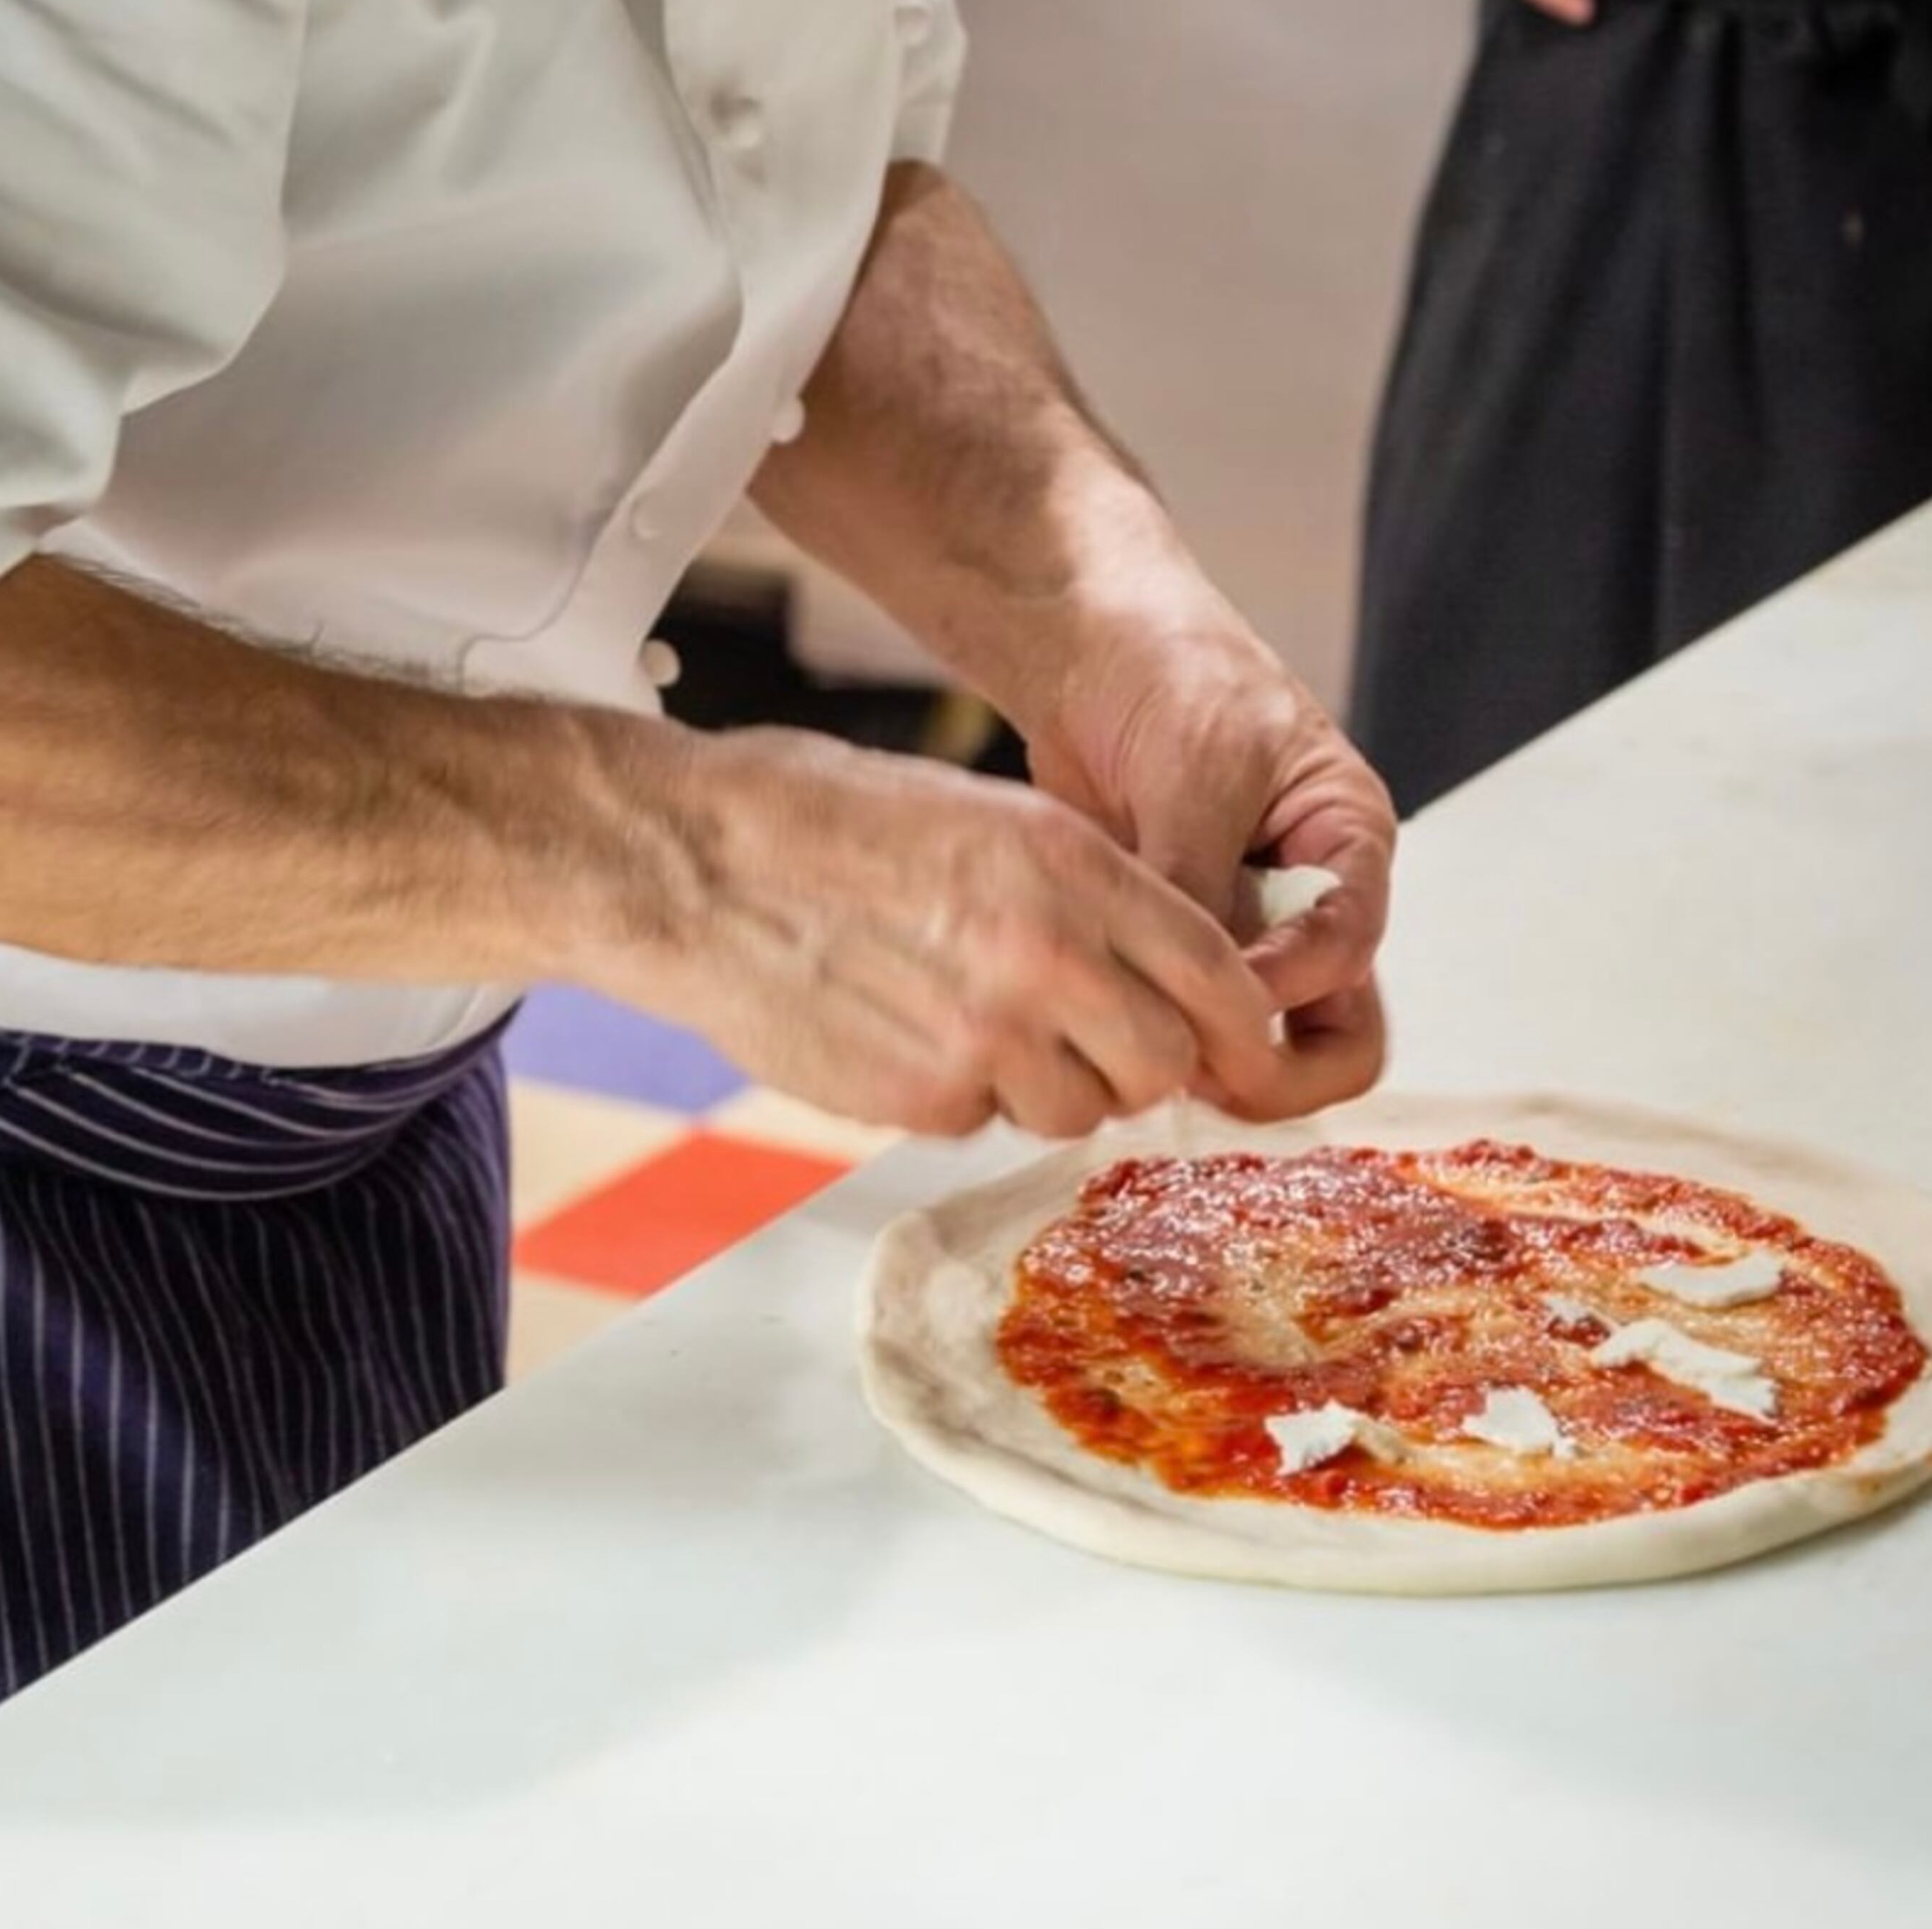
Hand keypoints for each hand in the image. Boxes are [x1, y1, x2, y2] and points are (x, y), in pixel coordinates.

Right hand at [613, 726, 1322, 1141]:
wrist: (689, 863)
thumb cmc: (820, 815)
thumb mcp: (978, 808)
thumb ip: (1078, 889)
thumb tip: (1152, 968)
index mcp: (1068, 862)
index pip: (1218, 973)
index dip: (1241, 1023)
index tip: (1242, 1046)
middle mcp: (1044, 951)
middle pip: (1164, 1063)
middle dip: (1142, 1064)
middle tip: (1090, 1041)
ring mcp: (984, 1036)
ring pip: (1081, 1111)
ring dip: (1051, 1086)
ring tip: (973, 1024)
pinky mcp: (920, 1100)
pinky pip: (985, 1123)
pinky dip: (961, 1096)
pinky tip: (903, 1033)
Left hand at [1009, 519, 1396, 1116]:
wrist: (1089, 644)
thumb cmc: (1168, 672)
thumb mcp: (1195, 774)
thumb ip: (1199, 882)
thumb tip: (1192, 993)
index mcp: (1347, 840)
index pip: (1350, 947)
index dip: (1285, 986)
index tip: (1214, 994)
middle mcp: (1313, 898)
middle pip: (1340, 1027)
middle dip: (1276, 1066)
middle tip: (1190, 1070)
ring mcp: (1250, 926)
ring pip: (1268, 1038)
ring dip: (1213, 1057)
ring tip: (1139, 1049)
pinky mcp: (1183, 937)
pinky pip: (1191, 1012)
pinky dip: (1159, 1029)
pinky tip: (1104, 1021)